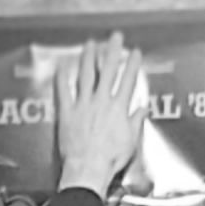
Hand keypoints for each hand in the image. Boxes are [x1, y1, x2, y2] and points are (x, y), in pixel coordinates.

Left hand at [55, 36, 147, 198]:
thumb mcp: (131, 140)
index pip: (128, 81)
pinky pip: (63, 92)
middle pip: (108, 71)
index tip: (135, 52)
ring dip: (88, 58)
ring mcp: (83, 105)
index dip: (133, 65)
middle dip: (113, 52)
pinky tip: (62, 66)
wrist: (88, 168)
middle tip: (115, 37)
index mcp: (119, 108)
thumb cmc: (110, 159)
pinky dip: (62, 78)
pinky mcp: (67, 113)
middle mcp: (101, 102)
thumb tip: (142, 108)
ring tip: (90, 44)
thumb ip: (136, 121)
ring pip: (86, 75)